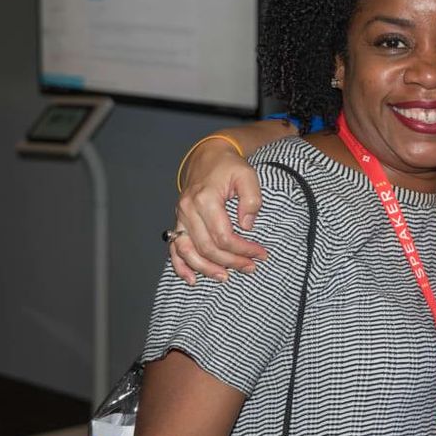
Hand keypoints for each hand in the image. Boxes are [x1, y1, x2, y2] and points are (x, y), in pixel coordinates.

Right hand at [170, 138, 267, 284]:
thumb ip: (251, 199)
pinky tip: (192, 279)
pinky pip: (174, 248)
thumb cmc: (229, 167)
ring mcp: (180, 217)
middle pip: (207, 247)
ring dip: (207, 268)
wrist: (208, 157)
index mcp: (206, 199)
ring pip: (188, 251)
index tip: (260, 254)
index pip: (224, 236)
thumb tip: (246, 226)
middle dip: (230, 262)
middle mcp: (188, 210)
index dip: (243, 249)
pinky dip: (181, 266)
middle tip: (250, 267)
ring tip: (226, 277)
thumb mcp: (247, 176)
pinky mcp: (178, 222)